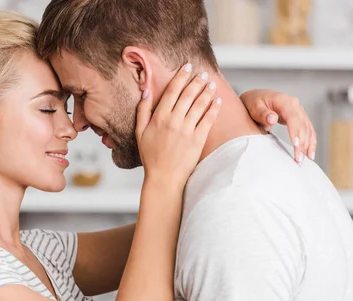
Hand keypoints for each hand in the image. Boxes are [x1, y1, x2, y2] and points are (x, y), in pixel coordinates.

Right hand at [136, 64, 221, 185]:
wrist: (163, 177)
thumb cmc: (151, 156)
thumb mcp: (140, 132)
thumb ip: (142, 111)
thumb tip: (146, 92)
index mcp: (159, 117)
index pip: (172, 91)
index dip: (181, 77)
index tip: (187, 67)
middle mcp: (173, 121)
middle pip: (188, 94)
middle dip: (197, 81)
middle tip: (203, 73)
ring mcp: (187, 130)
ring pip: (200, 104)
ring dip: (207, 92)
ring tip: (212, 84)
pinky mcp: (198, 139)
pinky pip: (208, 120)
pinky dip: (213, 108)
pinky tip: (217, 101)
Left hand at [240, 89, 316, 162]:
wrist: (255, 98)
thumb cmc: (252, 102)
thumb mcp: (254, 106)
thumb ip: (262, 113)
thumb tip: (273, 119)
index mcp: (283, 100)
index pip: (293, 117)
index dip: (295, 131)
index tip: (295, 145)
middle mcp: (294, 104)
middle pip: (302, 125)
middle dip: (302, 143)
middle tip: (298, 159)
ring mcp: (298, 110)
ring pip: (308, 129)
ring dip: (308, 145)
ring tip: (305, 160)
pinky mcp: (299, 117)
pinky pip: (308, 130)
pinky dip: (310, 141)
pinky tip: (310, 153)